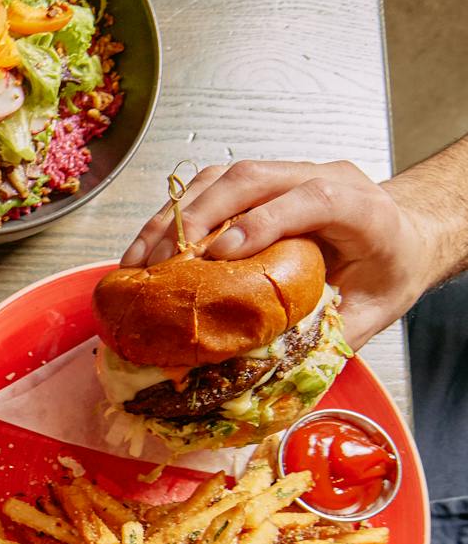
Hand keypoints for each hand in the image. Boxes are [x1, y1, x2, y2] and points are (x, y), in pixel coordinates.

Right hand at [119, 160, 444, 348]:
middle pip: (252, 178)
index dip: (264, 221)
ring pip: (221, 178)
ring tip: (139, 261)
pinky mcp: (260, 184)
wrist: (403, 235)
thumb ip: (332, 335)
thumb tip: (275, 367)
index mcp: (364, 210)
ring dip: (172, 218)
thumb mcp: (375, 312)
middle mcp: (322, 178)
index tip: (221, 253)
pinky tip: (147, 250)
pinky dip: (172, 217)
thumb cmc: (390, 270)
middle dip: (197, 218)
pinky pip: (209, 188)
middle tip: (159, 263)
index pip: (314, 198)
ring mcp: (288, 175)